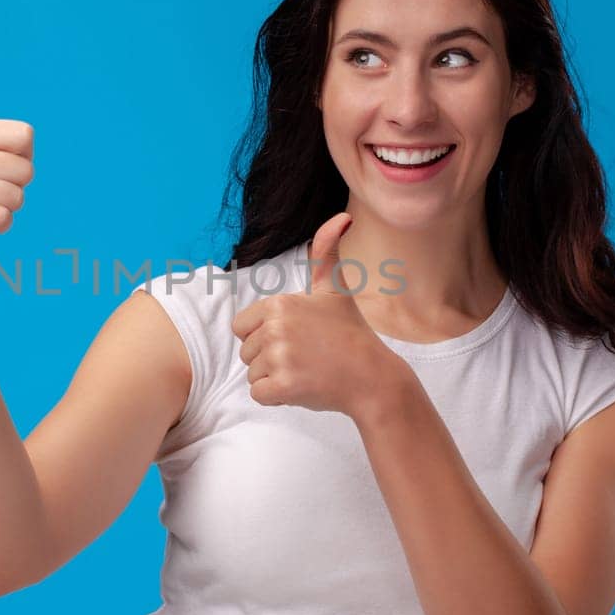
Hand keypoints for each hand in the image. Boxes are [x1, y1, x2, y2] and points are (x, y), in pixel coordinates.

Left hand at [231, 212, 401, 415]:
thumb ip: (327, 252)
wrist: (372, 376)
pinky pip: (259, 395)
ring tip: (307, 370)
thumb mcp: (335, 289)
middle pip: (246, 352)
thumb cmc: (351, 333)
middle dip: (270, 359)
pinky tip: (303, 386)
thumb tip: (342, 217)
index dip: (265, 336)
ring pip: (253, 374)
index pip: (242, 327)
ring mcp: (279, 357)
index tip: (297, 337)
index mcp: (279, 303)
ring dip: (275, 378)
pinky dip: (278, 396)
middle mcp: (275, 327)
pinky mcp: (283, 386)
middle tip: (306, 356)